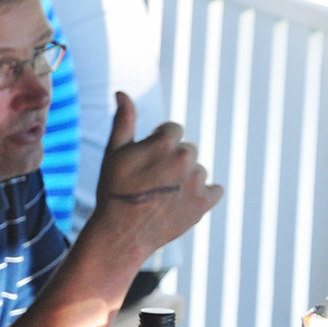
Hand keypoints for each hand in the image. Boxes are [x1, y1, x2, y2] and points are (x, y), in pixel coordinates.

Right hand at [90, 92, 222, 258]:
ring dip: (185, 179)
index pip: (173, 130)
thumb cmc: (114, 190)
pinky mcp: (206, 202)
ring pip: (198, 170)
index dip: (157, 144)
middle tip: (152, 182)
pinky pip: (214, 190)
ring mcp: (198, 181)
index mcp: (165, 142)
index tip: (144, 162)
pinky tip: (180, 203)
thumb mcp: (113, 152)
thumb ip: (123, 120)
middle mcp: (186, 158)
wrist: (121, 234)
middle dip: (173, 161)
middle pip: (187, 150)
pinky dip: (201, 195)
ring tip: (163, 196)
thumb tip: (121, 92)